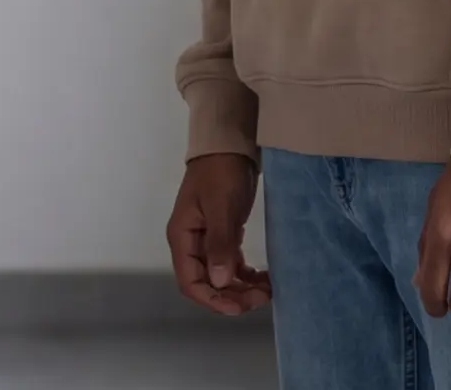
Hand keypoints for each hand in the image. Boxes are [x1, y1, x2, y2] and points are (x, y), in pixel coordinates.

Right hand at [166, 154, 273, 315]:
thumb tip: (218, 282)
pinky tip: (264, 278)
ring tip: (268, 289)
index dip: (212, 299)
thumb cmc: (221, 172)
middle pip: (208, 283)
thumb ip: (219, 243)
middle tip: (262, 297)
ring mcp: (207, 240)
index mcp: (182, 238)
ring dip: (242, 288)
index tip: (239, 307)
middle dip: (233, 295)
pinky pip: (232, 264)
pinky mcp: (223, 234)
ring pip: (221, 276)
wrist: (229, 144)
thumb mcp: (221, 206)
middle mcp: (191, 243)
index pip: (190, 282)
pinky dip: (247, 274)